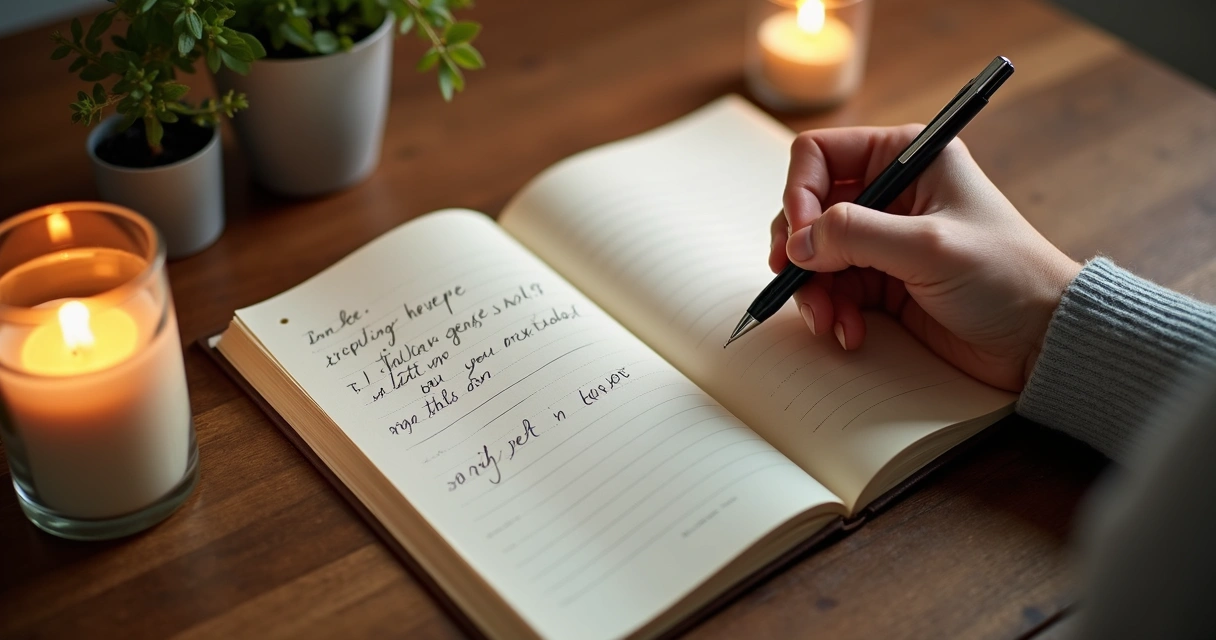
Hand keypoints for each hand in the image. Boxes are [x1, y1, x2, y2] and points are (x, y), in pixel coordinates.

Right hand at [770, 125, 1080, 391]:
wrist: (1040, 338)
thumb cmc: (1006, 276)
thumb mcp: (928, 246)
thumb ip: (856, 234)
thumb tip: (798, 243)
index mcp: (907, 157)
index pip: (820, 154)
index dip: (800, 193)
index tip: (801, 238)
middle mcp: (890, 192)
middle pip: (808, 207)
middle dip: (800, 249)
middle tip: (799, 280)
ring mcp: (883, 239)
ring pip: (813, 254)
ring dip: (812, 289)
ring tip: (828, 320)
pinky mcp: (881, 281)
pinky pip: (832, 289)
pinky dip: (830, 311)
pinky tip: (849, 332)